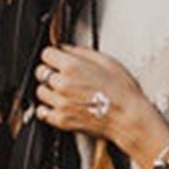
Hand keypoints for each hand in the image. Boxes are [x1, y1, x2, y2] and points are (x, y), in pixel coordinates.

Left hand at [34, 45, 168, 165]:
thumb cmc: (123, 91)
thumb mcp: (107, 61)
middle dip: (50, 71)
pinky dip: (47, 108)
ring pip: (40, 91)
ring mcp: (60, 103)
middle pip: (41, 72)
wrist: (128, 118)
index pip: (46, 54)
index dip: (53, 55)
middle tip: (61, 75)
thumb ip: (81, 52)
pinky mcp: (61, 120)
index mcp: (73, 67)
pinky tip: (59, 105)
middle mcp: (63, 84)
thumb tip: (66, 48)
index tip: (58, 59)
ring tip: (63, 91)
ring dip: (49, 90)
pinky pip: (42, 112)